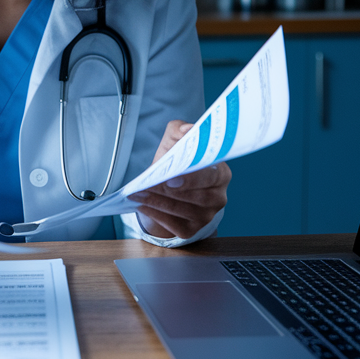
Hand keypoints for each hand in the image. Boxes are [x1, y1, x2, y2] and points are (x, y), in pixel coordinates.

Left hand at [132, 120, 230, 239]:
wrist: (168, 190)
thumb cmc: (175, 164)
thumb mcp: (175, 143)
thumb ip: (180, 130)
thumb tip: (187, 128)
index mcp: (221, 173)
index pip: (212, 176)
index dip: (193, 178)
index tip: (172, 177)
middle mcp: (219, 197)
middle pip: (197, 197)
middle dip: (169, 191)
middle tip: (148, 185)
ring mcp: (207, 216)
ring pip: (183, 211)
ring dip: (158, 202)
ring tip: (138, 193)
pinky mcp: (192, 230)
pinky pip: (174, 225)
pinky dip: (156, 215)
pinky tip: (142, 205)